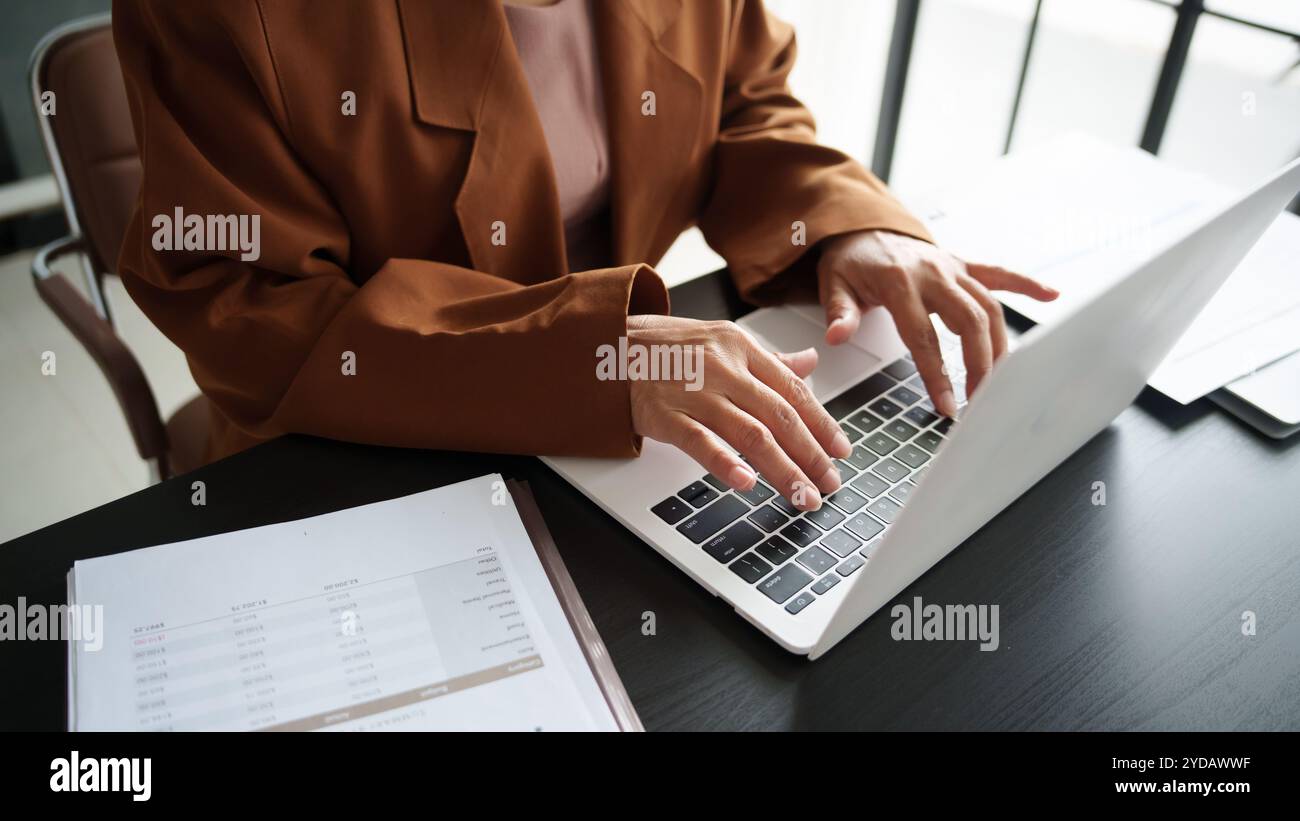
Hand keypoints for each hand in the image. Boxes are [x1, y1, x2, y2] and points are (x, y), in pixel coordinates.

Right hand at [626, 314, 850, 509]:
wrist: (611, 344)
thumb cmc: (671, 348)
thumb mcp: (724, 341)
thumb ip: (769, 359)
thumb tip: (810, 363)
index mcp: (742, 349)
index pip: (793, 390)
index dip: (821, 423)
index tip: (841, 450)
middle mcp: (723, 369)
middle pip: (779, 415)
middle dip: (811, 454)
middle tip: (830, 483)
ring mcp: (695, 392)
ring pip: (750, 433)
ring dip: (782, 469)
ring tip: (802, 495)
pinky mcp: (666, 415)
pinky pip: (700, 441)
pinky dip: (725, 463)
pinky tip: (746, 482)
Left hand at [817, 229, 1057, 416]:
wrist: (862, 224)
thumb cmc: (850, 260)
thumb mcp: (833, 283)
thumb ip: (840, 311)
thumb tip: (837, 336)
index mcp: (900, 283)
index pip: (924, 337)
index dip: (938, 374)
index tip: (948, 405)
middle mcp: (933, 273)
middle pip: (969, 321)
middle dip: (981, 364)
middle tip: (982, 400)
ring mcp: (952, 268)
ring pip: (989, 306)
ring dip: (1000, 344)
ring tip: (1002, 380)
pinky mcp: (962, 264)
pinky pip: (999, 274)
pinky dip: (1026, 284)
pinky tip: (1051, 296)